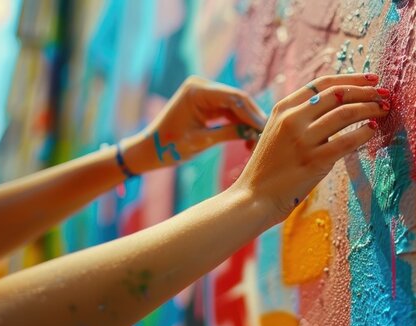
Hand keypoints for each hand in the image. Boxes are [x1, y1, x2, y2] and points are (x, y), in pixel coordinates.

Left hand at [121, 76, 266, 172]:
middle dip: (251, 118)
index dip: (252, 114)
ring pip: (235, 106)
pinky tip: (246, 138)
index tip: (266, 129)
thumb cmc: (170, 146)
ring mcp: (204, 93)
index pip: (234, 98)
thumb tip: (255, 132)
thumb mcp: (201, 141)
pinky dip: (237, 123)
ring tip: (255, 141)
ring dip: (246, 122)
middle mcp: (202, 86)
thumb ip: (228, 133)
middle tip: (265, 136)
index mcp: (197, 91)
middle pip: (237, 99)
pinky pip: (228, 110)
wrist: (150, 149)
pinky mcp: (206, 102)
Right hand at [231, 73, 390, 224]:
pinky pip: (347, 141)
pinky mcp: (314, 161)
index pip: (322, 83)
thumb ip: (301, 117)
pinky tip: (373, 130)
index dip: (350, 78)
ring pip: (345, 113)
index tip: (371, 79)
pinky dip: (364, 132)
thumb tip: (337, 105)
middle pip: (337, 94)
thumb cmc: (269, 167)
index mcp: (284, 108)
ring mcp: (303, 140)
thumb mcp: (277, 132)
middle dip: (366, 91)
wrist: (254, 196)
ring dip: (369, 108)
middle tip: (385, 94)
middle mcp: (293, 119)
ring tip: (384, 109)